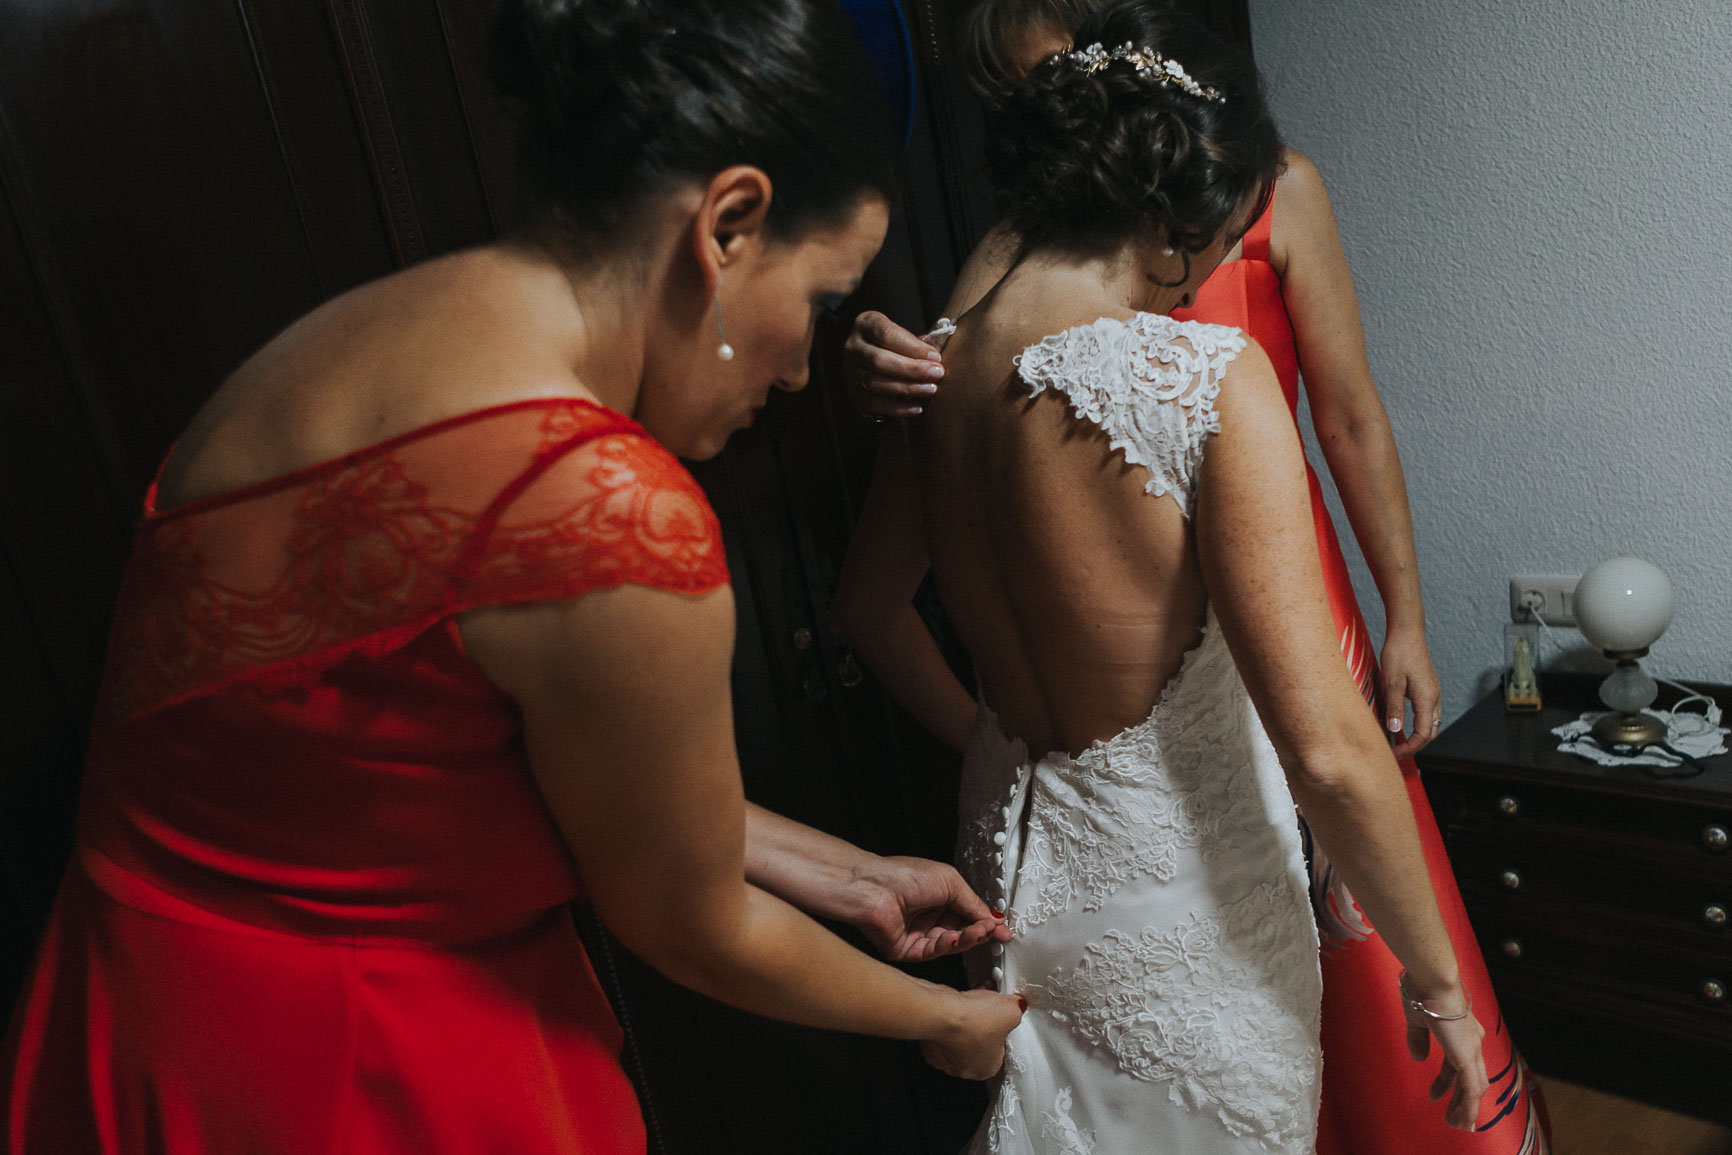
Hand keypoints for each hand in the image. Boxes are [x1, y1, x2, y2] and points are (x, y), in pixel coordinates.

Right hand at [843, 311, 943, 419]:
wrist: (874, 361)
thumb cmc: (896, 346)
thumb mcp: (903, 335)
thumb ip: (917, 344)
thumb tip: (934, 357)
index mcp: (866, 324)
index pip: (887, 334)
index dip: (913, 347)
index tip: (935, 356)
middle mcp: (852, 347)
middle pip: (879, 360)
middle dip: (912, 369)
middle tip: (937, 374)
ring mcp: (849, 371)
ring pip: (874, 383)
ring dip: (906, 388)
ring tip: (930, 389)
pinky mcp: (852, 393)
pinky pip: (872, 404)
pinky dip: (896, 408)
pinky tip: (917, 408)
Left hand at [846, 855, 1011, 962]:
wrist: (872, 887)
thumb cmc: (905, 875)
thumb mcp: (950, 883)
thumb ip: (973, 904)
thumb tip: (994, 919)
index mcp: (939, 898)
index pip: (968, 915)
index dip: (986, 923)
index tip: (1004, 930)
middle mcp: (929, 917)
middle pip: (962, 932)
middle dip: (980, 932)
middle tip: (994, 933)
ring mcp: (918, 935)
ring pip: (950, 944)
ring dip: (966, 939)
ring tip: (977, 932)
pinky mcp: (907, 951)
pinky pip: (932, 953)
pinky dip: (946, 946)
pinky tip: (953, 937)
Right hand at [921, 988, 1024, 1079]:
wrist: (942, 1014)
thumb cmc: (974, 1022)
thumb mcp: (1012, 1012)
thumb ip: (1017, 1009)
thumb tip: (1017, 1005)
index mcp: (987, 1069)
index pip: (1001, 1050)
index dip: (1003, 1029)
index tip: (1002, 1016)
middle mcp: (963, 1068)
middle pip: (981, 1041)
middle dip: (985, 1022)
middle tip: (988, 1005)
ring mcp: (943, 1056)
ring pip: (961, 1034)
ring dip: (967, 1015)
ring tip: (973, 997)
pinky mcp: (928, 1041)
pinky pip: (945, 1026)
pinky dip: (951, 1013)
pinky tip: (958, 1001)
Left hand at [1382, 625, 1441, 757]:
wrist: (1407, 630)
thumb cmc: (1399, 653)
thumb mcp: (1391, 682)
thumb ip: (1395, 707)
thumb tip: (1395, 731)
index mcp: (1427, 699)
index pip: (1423, 735)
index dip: (1410, 748)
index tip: (1394, 754)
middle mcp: (1435, 697)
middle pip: (1430, 732)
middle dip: (1415, 745)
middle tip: (1396, 751)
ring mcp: (1434, 691)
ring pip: (1431, 722)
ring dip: (1418, 734)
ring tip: (1398, 739)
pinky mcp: (1429, 685)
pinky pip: (1428, 711)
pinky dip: (1418, 721)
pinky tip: (1403, 720)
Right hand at [1402, 981, 1488, 1130]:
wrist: (1433, 981)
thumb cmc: (1423, 993)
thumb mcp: (1417, 1020)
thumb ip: (1418, 1039)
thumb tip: (1417, 1058)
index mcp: (1463, 1031)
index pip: (1458, 1063)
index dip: (1447, 1081)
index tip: (1435, 1095)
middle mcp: (1472, 1042)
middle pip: (1471, 1079)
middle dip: (1461, 1100)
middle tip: (1452, 1117)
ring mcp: (1472, 1051)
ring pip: (1474, 1088)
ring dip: (1466, 1109)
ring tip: (1457, 1125)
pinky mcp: (1467, 1059)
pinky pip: (1471, 1090)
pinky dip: (1469, 1108)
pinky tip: (1463, 1121)